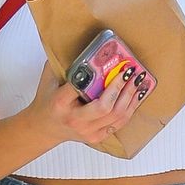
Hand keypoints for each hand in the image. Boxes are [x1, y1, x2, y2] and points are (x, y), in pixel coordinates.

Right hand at [26, 61, 145, 146]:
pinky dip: (131, 107)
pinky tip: (138, 94)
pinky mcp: (97, 137)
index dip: (95, 74)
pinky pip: (119, 123)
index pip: (79, 87)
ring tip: (139, 80)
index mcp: (60, 103)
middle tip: (129, 71)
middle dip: (120, 87)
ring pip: (116, 116)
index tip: (109, 61)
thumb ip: (63, 64)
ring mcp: (87, 131)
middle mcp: (75, 120)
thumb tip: (84, 47)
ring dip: (131, 96)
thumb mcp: (49, 79)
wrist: (45, 128)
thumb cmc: (48, 100)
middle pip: (104, 106)